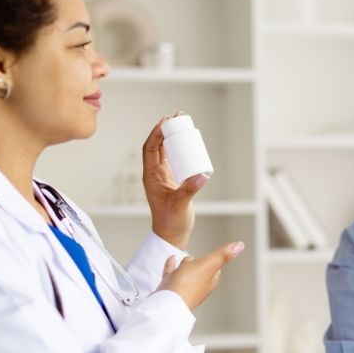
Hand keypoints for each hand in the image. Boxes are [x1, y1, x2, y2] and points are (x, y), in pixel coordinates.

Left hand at [142, 115, 207, 248]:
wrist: (171, 235)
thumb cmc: (171, 221)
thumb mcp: (180, 204)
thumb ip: (190, 189)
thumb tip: (203, 175)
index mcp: (151, 176)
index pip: (150, 148)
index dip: (156, 133)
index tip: (166, 122)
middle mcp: (155, 174)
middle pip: (157, 145)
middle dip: (166, 130)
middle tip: (178, 117)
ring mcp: (163, 176)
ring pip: (165, 151)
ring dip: (172, 137)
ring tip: (183, 125)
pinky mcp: (173, 180)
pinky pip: (174, 159)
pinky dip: (179, 149)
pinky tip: (188, 143)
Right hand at [157, 241, 244, 309]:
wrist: (167, 302)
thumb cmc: (188, 285)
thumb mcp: (208, 264)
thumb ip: (223, 254)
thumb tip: (240, 245)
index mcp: (209, 281)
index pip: (214, 268)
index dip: (213, 260)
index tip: (213, 256)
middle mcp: (197, 286)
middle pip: (199, 269)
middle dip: (197, 263)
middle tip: (195, 258)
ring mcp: (183, 288)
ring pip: (185, 272)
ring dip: (184, 264)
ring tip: (182, 259)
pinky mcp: (169, 288)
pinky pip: (171, 273)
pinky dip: (172, 265)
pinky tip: (171, 259)